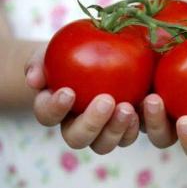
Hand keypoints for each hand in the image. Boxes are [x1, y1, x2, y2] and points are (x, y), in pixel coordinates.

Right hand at [25, 51, 139, 153]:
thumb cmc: (75, 52)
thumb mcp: (56, 49)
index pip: (47, 115)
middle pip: (77, 139)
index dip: (54, 108)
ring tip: (127, 108)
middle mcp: (78, 125)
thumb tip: (33, 79)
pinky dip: (134, 127)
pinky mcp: (124, 127)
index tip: (69, 91)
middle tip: (106, 100)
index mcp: (58, 108)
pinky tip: (144, 107)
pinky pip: (127, 137)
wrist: (101, 55)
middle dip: (90, 124)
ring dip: (115, 130)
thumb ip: (40, 61)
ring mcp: (102, 130)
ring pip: (103, 145)